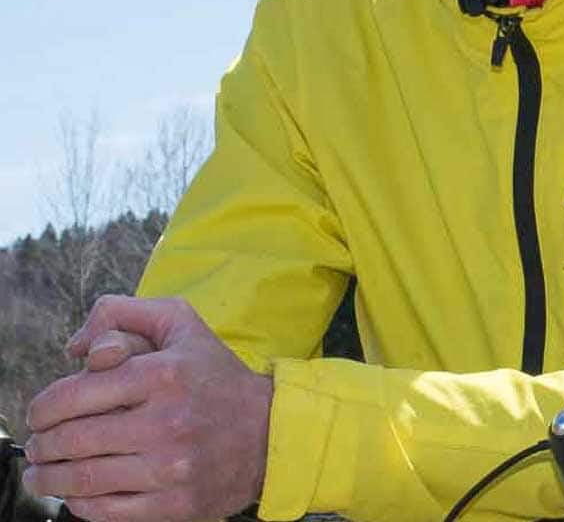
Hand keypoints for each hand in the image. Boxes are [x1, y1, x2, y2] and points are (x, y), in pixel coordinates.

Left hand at [22, 296, 270, 521]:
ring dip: (50, 479)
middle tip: (38, 447)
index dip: (42, 409)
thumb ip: (122, 313)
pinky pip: (108, 510)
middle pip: (72, 440)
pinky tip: (76, 494)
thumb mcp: (181, 324)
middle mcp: (167, 421)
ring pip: (84, 479)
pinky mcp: (177, 504)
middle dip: (42, 446)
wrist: (273, 432)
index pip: (73, 395)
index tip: (39, 416)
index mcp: (163, 374)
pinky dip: (81, 504)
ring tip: (43, 474)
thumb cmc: (217, 378)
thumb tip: (76, 347)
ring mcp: (172, 467)